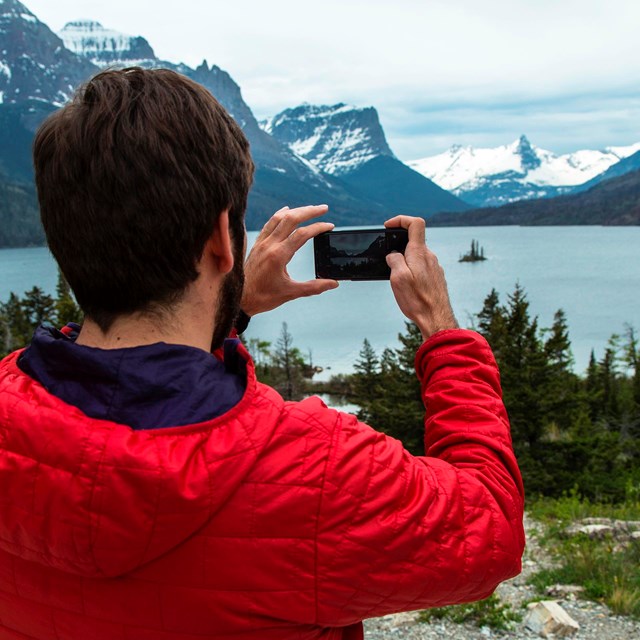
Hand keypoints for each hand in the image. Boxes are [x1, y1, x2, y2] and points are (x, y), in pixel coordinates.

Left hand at [241, 205, 338, 315]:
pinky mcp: (257, 244)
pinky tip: (287, 210)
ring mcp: (262, 243)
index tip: (330, 226)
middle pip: (291, 219)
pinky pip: (269, 223)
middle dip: (309, 211)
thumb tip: (333, 283)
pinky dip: (280, 214)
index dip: (318, 227)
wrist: (240, 299)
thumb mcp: (291, 293)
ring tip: (310, 208)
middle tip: (324, 208)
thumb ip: (314, 287)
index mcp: (278, 256)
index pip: (302, 234)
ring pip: (279, 218)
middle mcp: (269, 245)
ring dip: (296, 210)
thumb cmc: (263, 297)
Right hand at [385, 215, 457, 340]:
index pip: (415, 224)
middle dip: (398, 248)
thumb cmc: (417, 300)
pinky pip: (421, 268)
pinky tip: (408, 287)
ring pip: (416, 257)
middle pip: (413, 242)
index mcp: (419, 253)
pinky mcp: (436, 278)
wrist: (436, 319)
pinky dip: (412, 272)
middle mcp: (429, 257)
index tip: (388, 226)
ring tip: (397, 280)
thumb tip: (392, 255)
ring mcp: (434, 267)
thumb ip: (394, 260)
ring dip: (405, 262)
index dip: (401, 220)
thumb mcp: (398, 278)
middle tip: (388, 262)